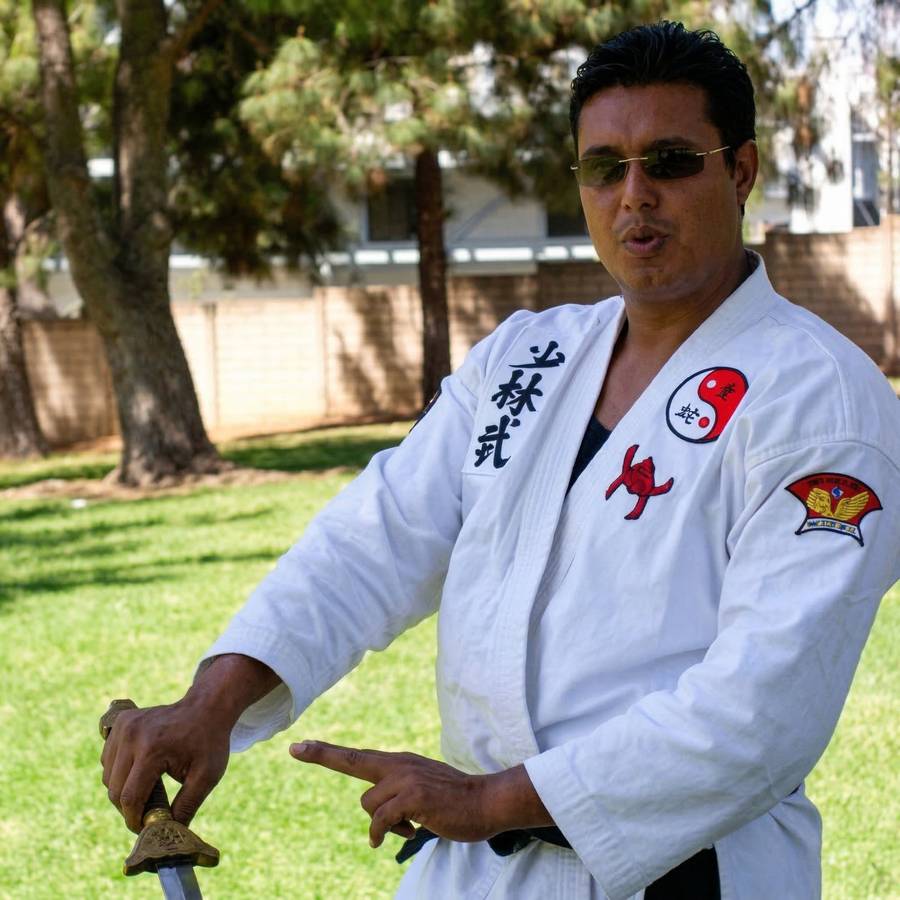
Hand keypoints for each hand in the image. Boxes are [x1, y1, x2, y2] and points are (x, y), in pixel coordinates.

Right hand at [101, 696, 230, 832]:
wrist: (207, 707)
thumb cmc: (209, 741)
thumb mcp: (206, 777)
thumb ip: (186, 807)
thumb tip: (168, 835)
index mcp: (152, 749)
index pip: (130, 797)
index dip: (134, 820)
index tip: (145, 829)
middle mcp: (132, 735)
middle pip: (115, 789)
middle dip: (128, 808)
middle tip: (147, 814)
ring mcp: (124, 726)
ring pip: (108, 775)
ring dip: (122, 791)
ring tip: (148, 792)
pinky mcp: (120, 721)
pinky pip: (108, 759)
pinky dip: (119, 772)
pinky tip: (140, 773)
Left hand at [290, 741, 552, 848]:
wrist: (486, 802)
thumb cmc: (454, 802)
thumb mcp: (422, 793)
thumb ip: (399, 797)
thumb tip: (379, 823)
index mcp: (400, 763)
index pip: (358, 756)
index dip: (327, 752)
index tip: (299, 746)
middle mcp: (399, 765)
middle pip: (352, 762)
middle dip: (322, 755)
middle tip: (294, 748)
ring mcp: (405, 779)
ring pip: (370, 804)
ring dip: (383, 824)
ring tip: (410, 826)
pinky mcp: (413, 797)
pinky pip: (383, 821)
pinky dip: (386, 833)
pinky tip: (404, 835)